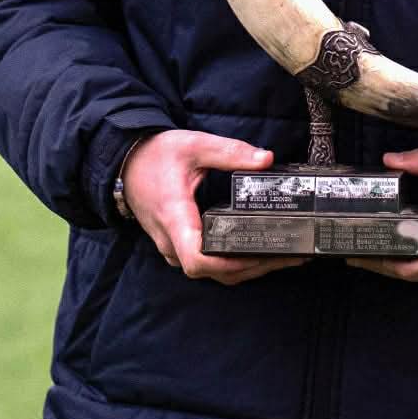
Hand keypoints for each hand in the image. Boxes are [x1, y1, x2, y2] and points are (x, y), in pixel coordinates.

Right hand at [121, 130, 307, 285]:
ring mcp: (173, 248)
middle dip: (253, 267)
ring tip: (284, 257)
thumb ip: (230, 152)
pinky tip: (258, 253)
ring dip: (247, 269)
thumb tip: (266, 159)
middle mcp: (172, 241)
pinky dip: (234, 265)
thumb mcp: (194, 145)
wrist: (126, 163)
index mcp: (175, 217)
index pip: (197, 260)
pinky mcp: (179, 247)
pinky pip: (207, 266)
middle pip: (214, 271)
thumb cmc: (156, 156)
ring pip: (212, 273)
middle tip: (290, 255)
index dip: (229, 264)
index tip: (259, 253)